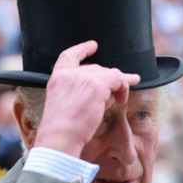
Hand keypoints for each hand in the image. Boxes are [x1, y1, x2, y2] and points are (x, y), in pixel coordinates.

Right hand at [32, 41, 140, 156]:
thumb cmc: (64, 128)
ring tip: (121, 99)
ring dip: (118, 86)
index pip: (69, 56)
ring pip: (110, 74)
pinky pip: (118, 79)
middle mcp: (70, 74)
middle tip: (116, 96)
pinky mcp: (97, 85)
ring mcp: (83, 77)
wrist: (61, 136)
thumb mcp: (68, 105)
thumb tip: (110, 92)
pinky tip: (122, 99)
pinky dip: (124, 87)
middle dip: (108, 81)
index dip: (82, 49)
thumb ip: (83, 93)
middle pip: (96, 68)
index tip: (93, 45)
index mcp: (58, 78)